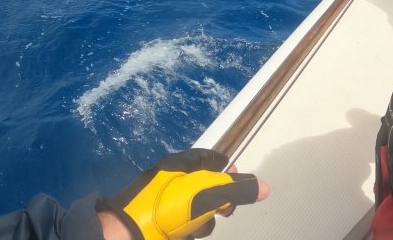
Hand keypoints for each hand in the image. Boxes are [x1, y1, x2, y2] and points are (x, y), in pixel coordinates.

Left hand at [99, 149, 267, 239]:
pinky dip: (190, 234)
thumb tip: (265, 187)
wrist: (126, 237)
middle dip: (218, 202)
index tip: (239, 183)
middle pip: (209, 189)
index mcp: (182, 165)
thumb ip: (236, 189)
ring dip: (203, 223)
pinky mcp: (165, 227)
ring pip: (200, 212)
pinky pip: (187, 228)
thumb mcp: (207, 194)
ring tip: (193, 228)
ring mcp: (168, 207)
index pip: (213, 160)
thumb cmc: (167, 207)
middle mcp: (175, 183)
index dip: (229, 171)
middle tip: (223, 211)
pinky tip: (183, 237)